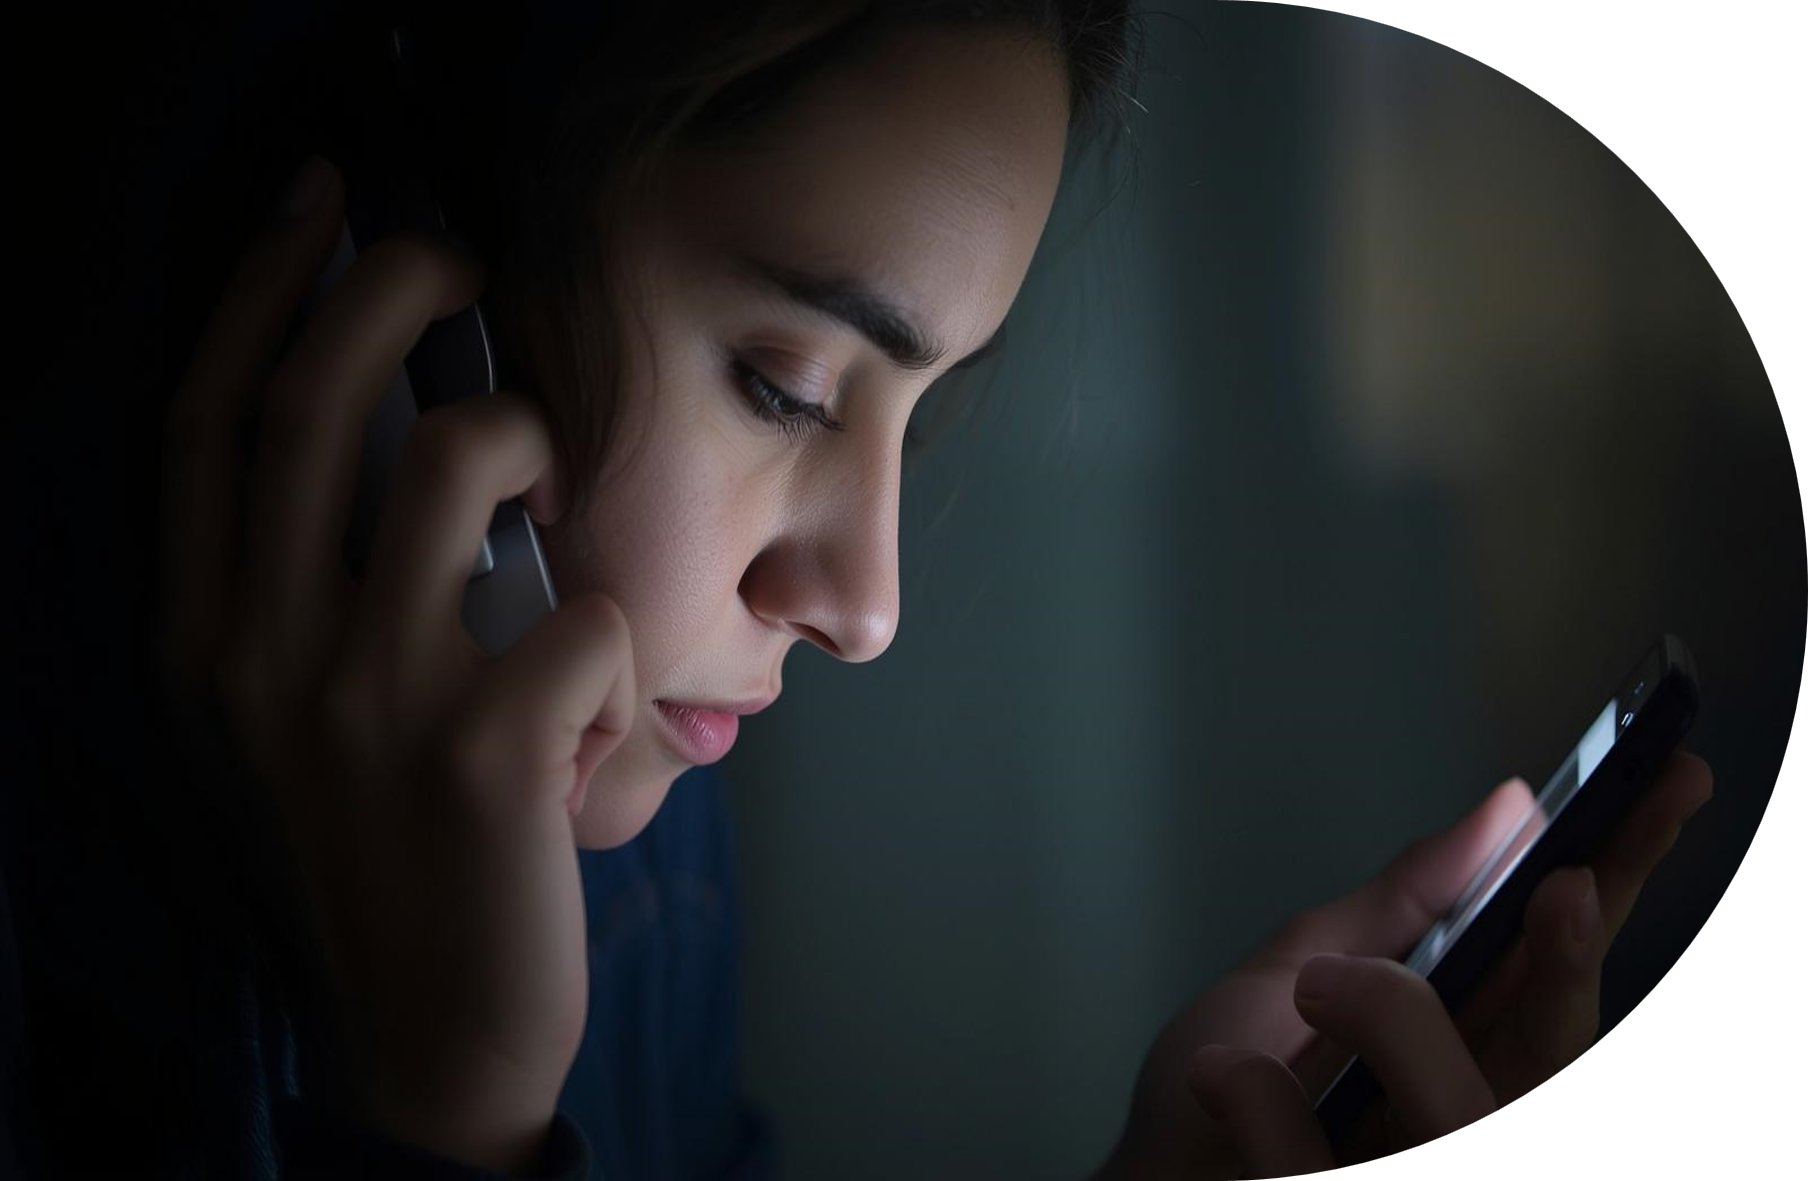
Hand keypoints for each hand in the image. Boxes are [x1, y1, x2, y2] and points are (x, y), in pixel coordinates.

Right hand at [154, 158, 632, 1174]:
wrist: (432, 1030)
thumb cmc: (390, 848)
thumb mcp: (307, 719)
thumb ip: (319, 589)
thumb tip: (410, 425)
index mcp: (209, 638)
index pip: (210, 421)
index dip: (258, 290)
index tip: (320, 204)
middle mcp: (265, 652)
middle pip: (318, 399)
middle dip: (393, 283)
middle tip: (460, 254)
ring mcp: (374, 697)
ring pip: (468, 459)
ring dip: (537, 439)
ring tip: (555, 501)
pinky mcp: (490, 748)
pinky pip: (591, 608)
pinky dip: (622, 642)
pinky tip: (602, 718)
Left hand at [1095, 753, 1711, 1179]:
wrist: (1139, 1180)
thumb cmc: (1216, 1089)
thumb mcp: (1301, 966)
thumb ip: (1404, 899)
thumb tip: (1510, 809)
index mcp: (1459, 1037)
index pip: (1561, 955)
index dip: (1620, 876)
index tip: (1670, 786)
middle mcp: (1459, 1103)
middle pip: (1558, 1044)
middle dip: (1574, 961)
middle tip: (1566, 886)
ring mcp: (1410, 1158)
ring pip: (1472, 1112)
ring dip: (1390, 1025)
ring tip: (1316, 989)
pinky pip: (1318, 1166)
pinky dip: (1264, 1107)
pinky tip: (1223, 1075)